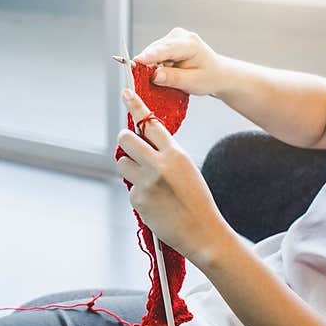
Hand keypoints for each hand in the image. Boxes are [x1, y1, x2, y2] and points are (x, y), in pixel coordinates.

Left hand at [116, 88, 232, 267]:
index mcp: (176, 154)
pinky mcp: (138, 200)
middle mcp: (159, 165)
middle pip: (127, 139)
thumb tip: (143, 146)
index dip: (136, 106)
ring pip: (122, 163)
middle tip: (129, 146)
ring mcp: (146, 183)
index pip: (151, 123)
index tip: (126, 94)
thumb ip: (166, 155)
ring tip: (147, 180)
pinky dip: (138, 193)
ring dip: (129, 167)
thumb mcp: (187, 169)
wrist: (202, 232)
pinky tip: (154, 203)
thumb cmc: (197, 201)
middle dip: (125, 140)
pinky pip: (130, 188)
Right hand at [134, 27, 225, 96]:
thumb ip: (173, 78)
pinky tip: (163, 74)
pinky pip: (154, 55)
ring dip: (152, 67)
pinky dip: (155, 66)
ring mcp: (172, 38)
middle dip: (148, 66)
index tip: (134, 63)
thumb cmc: (209, 77)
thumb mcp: (193, 82)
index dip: (148, 56)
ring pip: (152, 53)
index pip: (164, 49)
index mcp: (189, 43)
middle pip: (154, 50)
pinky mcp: (168, 43)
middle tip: (147, 83)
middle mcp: (179, 36)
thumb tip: (154, 76)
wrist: (217, 73)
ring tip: (164, 79)